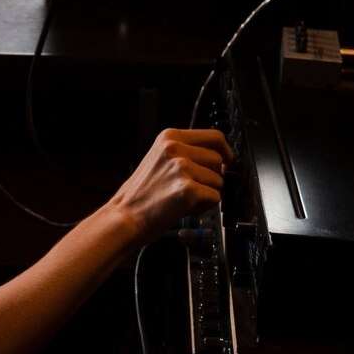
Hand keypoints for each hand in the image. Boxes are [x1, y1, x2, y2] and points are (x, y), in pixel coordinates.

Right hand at [107, 128, 231, 241]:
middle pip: (218, 159)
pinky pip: (215, 198)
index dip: (225, 150)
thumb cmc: (141, 194)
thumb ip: (185, 152)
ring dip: (207, 193)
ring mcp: (182, 168)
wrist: (125, 217)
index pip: (214, 136)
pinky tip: (185, 208)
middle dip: (212, 176)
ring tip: (183, 199)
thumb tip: (218, 157)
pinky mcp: (188, 189)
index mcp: (169, 137)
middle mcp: (176, 148)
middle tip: (192, 188)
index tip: (227, 161)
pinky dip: (204, 207)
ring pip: (218, 180)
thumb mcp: (159, 158)